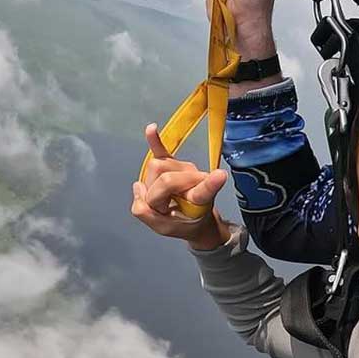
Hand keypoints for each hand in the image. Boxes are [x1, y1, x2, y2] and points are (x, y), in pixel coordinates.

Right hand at [131, 124, 230, 249]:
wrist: (196, 217)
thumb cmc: (184, 222)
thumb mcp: (164, 228)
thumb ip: (147, 213)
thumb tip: (138, 187)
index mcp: (199, 198)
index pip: (203, 191)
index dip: (211, 184)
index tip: (220, 175)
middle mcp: (194, 177)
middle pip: (163, 178)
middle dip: (155, 196)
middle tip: (163, 208)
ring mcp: (184, 168)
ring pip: (157, 167)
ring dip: (152, 185)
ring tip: (163, 197)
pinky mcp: (173, 163)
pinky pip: (161, 150)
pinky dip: (155, 141)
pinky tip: (151, 129)